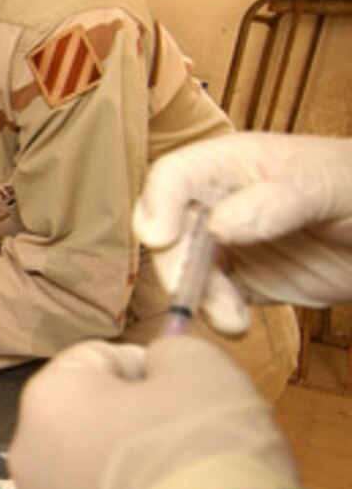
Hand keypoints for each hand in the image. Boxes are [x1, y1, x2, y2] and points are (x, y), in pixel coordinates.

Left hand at [8, 337, 301, 488]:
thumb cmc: (203, 456)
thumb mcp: (203, 372)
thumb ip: (172, 353)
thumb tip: (161, 365)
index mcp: (50, 398)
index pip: (96, 359)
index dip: (146, 367)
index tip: (183, 392)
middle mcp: (29, 454)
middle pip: (87, 417)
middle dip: (133, 421)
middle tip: (186, 439)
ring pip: (88, 470)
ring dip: (127, 469)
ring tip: (178, 485)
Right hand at [133, 133, 351, 333]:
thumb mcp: (328, 184)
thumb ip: (277, 201)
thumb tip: (219, 225)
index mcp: (231, 164)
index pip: (176, 176)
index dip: (159, 203)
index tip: (160, 238)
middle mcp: (221, 202)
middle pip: (172, 229)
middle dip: (175, 262)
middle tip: (187, 289)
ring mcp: (232, 244)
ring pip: (188, 270)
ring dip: (199, 297)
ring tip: (230, 319)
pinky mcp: (247, 281)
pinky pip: (217, 299)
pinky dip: (218, 315)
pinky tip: (238, 324)